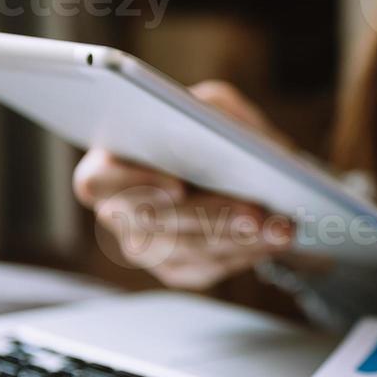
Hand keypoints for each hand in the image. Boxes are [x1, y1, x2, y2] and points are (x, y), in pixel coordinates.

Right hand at [73, 81, 296, 290]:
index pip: (96, 181)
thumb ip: (210, 110)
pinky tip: (275, 238)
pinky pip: (207, 268)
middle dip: (208, 216)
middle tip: (254, 211)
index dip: (132, 186)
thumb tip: (220, 130)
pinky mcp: (176, 269)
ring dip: (239, 238)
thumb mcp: (215, 107)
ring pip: (186, 250)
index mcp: (111, 160)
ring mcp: (144, 246)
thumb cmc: (217, 131)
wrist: (245, 171)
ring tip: (281, 225)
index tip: (177, 185)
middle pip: (151, 223)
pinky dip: (246, 252)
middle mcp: (118, 209)